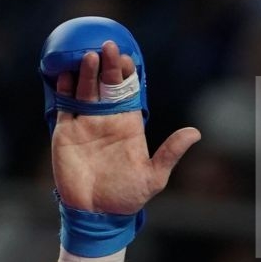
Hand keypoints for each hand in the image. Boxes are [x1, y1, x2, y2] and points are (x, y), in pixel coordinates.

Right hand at [52, 40, 199, 214]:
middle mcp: (107, 119)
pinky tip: (65, 75)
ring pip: (85, 90)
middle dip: (107, 65)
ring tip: (89, 56)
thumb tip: (196, 133)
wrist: (96, 214)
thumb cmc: (127, 197)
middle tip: (108, 47)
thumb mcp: (154, 176)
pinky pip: (64, 105)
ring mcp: (85, 123)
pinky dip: (64, 89)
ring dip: (86, 72)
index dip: (127, 74)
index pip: (129, 91)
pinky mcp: (66, 132)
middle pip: (106, 85)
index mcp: (129, 125)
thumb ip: (171, 153)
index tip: (128, 60)